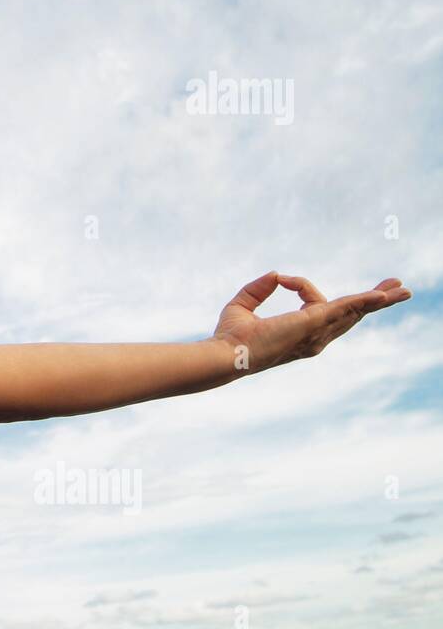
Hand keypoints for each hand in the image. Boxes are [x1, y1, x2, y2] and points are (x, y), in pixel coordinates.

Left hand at [209, 271, 411, 374]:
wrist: (226, 353)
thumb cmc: (230, 337)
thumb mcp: (243, 305)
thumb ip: (258, 289)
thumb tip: (275, 275)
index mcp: (302, 333)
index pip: (315, 300)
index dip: (300, 284)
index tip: (281, 278)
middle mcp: (314, 337)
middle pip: (351, 315)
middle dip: (373, 301)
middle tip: (398, 289)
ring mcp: (316, 333)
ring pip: (354, 312)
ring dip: (378, 299)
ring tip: (402, 289)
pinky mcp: (312, 324)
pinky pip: (343, 309)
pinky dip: (364, 300)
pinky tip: (383, 294)